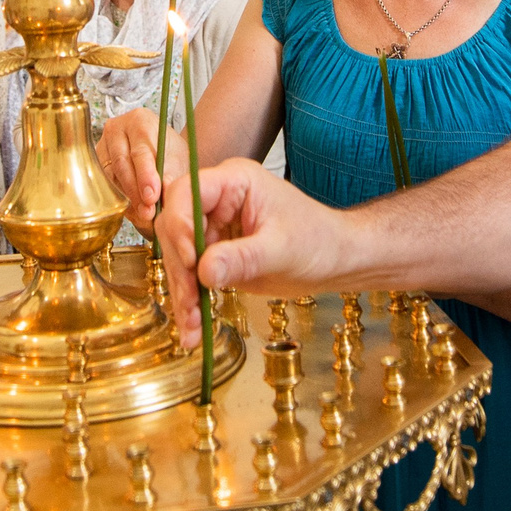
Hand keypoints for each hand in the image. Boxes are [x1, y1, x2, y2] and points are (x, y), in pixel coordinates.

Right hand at [95, 106, 167, 233]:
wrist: (159, 148)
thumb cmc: (169, 150)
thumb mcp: (177, 159)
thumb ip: (170, 175)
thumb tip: (163, 195)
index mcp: (139, 121)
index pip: (140, 151)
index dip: (146, 176)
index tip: (152, 196)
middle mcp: (116, 130)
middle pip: (122, 164)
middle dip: (135, 192)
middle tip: (148, 212)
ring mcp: (103, 145)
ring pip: (110, 176)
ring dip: (126, 199)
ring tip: (144, 215)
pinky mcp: (96, 162)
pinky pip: (104, 183)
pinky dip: (118, 199)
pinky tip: (133, 210)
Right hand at [154, 160, 355, 344]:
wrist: (334, 260)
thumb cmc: (318, 240)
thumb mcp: (282, 249)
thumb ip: (242, 258)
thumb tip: (203, 271)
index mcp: (234, 182)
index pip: (187, 193)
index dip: (181, 225)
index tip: (190, 261)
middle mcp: (218, 201)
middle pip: (176, 228)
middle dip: (179, 269)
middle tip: (190, 304)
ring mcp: (214, 228)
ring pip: (178, 256)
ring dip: (181, 291)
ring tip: (191, 327)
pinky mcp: (215, 254)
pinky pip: (190, 275)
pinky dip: (190, 300)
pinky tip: (193, 328)